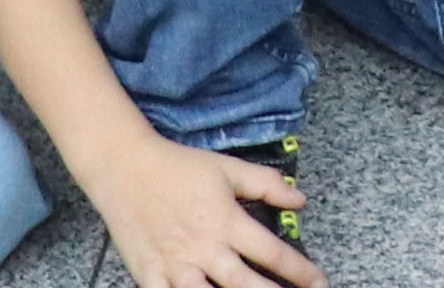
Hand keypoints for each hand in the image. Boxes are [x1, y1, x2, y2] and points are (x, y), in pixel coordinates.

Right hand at [92, 124, 319, 287]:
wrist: (125, 168)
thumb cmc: (178, 166)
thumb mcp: (228, 167)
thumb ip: (266, 185)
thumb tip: (300, 199)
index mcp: (226, 220)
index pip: (271, 252)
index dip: (299, 271)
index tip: (318, 281)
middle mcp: (203, 248)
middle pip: (245, 284)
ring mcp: (175, 265)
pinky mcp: (150, 275)